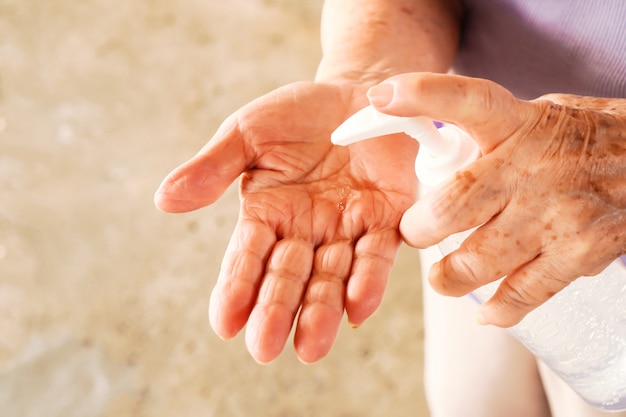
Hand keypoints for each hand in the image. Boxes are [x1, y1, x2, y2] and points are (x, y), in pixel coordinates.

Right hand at [155, 81, 417, 362]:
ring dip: (321, 312)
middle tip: (263, 348)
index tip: (225, 324)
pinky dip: (369, 279)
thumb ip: (214, 167)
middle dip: (275, 311)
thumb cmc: (300, 114)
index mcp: (267, 213)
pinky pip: (378, 253)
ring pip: (331, 277)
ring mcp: (346, 229)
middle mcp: (305, 231)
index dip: (236, 288)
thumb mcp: (250, 131)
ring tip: (310, 347)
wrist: (361, 92)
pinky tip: (357, 308)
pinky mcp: (387, 220)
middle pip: (287, 277)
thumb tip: (164, 200)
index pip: (247, 257)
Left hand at [368, 72, 625, 326]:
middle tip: (415, 233)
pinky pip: (523, 294)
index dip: (421, 95)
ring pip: (477, 261)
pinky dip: (499, 309)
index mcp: (518, 124)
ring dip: (448, 277)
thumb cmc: (581, 139)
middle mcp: (532, 169)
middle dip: (420, 230)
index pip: (467, 101)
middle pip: (451, 208)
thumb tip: (434, 146)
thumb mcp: (534, 117)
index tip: (382, 96)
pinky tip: (486, 311)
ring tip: (444, 276)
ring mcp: (556, 216)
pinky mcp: (578, 254)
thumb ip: (488, 133)